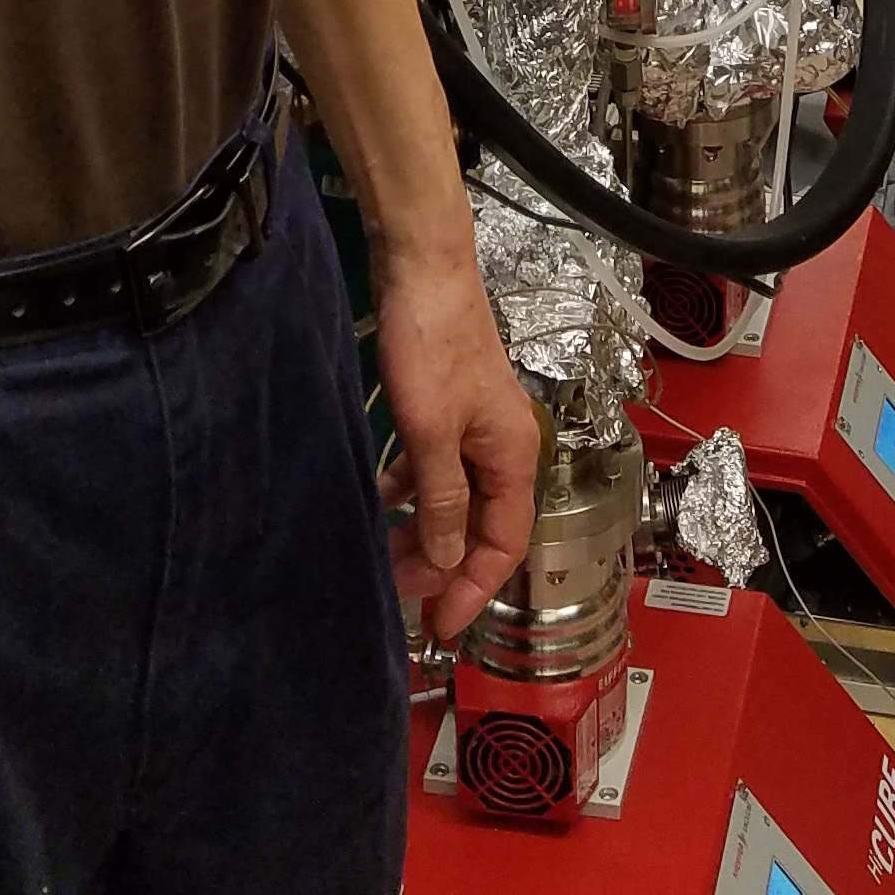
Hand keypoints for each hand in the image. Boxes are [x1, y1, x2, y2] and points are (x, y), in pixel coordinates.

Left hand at [375, 241, 539, 643]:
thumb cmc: (432, 345)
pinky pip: (436, 469)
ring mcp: (476, 427)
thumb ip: (441, 501)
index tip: (439, 627)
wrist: (422, 267)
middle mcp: (502, 448)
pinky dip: (412, 490)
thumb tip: (444, 562)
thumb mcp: (430, 433)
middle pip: (479, 526)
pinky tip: (382, 499)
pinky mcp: (449, 409)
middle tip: (394, 590)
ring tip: (381, 551)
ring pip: (454, 499)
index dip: (472, 589)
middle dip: (440, 564)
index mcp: (513, 457)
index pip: (503, 545)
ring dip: (422, 530)